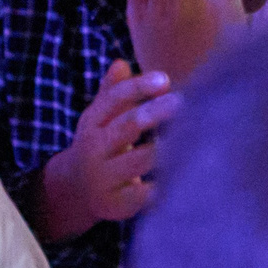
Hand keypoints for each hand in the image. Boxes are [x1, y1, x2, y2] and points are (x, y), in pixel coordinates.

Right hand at [35, 62, 180, 242]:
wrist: (75, 191)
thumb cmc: (100, 145)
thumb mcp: (100, 118)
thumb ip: (113, 92)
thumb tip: (120, 63)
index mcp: (92, 123)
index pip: (114, 100)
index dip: (138, 87)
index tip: (165, 79)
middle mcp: (94, 149)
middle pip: (126, 127)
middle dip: (154, 114)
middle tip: (183, 102)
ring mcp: (102, 178)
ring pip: (136, 161)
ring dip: (163, 151)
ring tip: (192, 139)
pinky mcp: (113, 204)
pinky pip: (139, 196)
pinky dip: (159, 188)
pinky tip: (182, 178)